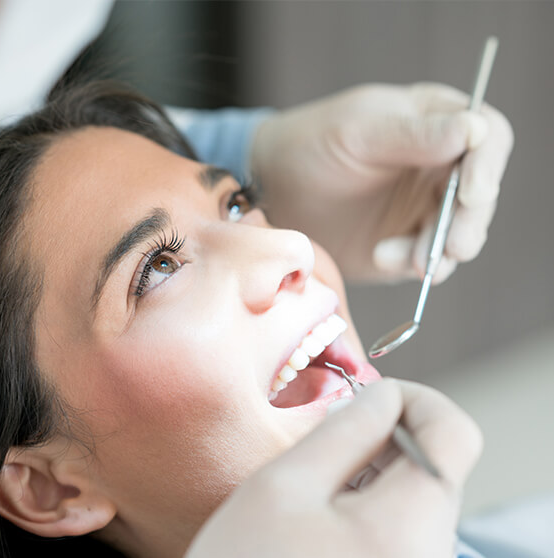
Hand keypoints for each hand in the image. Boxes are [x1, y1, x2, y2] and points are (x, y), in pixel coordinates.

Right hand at [185, 379, 481, 557]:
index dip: (417, 398)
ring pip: (418, 491)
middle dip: (388, 432)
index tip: (373, 396)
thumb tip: (383, 394)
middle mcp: (431, 554)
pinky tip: (329, 509)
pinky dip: (372, 499)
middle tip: (333, 433)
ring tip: (321, 476)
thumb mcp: (284, 486)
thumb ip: (344, 430)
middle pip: (435, 462)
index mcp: (407, 526)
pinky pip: (404, 523)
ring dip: (376, 466)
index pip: (454, 433)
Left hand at [252, 83, 513, 282]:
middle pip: (480, 196)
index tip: (471, 194)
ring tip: (405, 259)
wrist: (274, 191)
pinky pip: (426, 260)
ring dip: (441, 251)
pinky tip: (382, 256)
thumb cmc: (311, 145)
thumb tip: (474, 130)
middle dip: (469, 223)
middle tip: (452, 248)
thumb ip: (414, 134)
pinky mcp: (405, 243)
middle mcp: (438, 168)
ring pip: (459, 234)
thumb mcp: (358, 132)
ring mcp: (423, 209)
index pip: (486, 138)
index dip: (487, 166)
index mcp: (435, 123)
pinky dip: (413, 264)